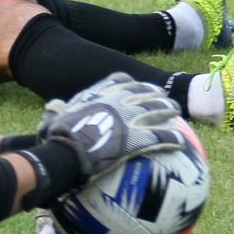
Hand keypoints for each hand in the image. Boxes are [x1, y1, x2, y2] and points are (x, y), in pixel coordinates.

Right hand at [38, 74, 185, 176]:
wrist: (68, 153)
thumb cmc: (56, 140)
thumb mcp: (51, 121)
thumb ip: (56, 112)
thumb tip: (53, 106)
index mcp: (100, 96)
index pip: (119, 80)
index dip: (130, 83)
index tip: (135, 86)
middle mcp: (119, 102)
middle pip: (145, 92)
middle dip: (156, 94)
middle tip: (164, 98)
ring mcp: (131, 119)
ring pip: (158, 110)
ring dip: (170, 109)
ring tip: (178, 112)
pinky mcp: (140, 139)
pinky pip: (163, 136)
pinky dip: (174, 138)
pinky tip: (182, 143)